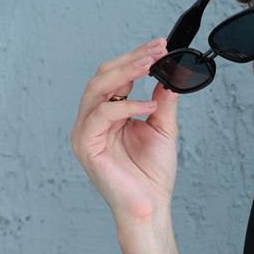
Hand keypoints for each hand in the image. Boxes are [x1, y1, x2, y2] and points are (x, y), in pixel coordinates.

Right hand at [69, 38, 179, 223]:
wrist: (150, 207)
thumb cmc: (152, 175)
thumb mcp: (163, 129)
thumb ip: (162, 101)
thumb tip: (168, 74)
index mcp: (107, 115)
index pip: (115, 77)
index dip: (136, 58)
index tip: (160, 46)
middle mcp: (91, 120)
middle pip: (103, 76)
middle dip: (131, 60)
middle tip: (157, 49)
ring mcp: (85, 132)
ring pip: (98, 89)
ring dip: (127, 73)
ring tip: (152, 64)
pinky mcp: (85, 145)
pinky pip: (101, 115)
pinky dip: (126, 106)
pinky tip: (149, 106)